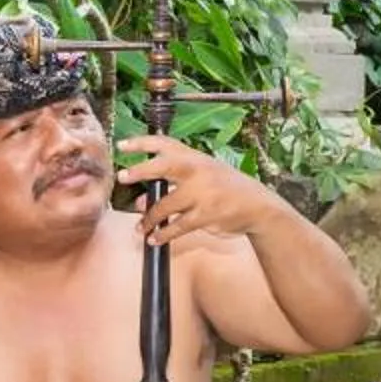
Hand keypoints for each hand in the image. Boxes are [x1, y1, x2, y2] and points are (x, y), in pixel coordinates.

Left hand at [114, 135, 284, 248]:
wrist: (258, 206)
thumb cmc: (225, 189)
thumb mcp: (202, 178)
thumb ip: (172, 185)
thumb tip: (140, 201)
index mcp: (195, 157)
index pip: (165, 143)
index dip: (142, 143)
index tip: (122, 145)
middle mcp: (197, 170)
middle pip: (162, 166)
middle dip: (140, 170)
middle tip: (122, 177)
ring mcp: (202, 192)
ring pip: (165, 205)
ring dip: (149, 218)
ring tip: (141, 228)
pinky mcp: (206, 214)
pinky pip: (177, 226)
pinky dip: (163, 234)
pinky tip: (155, 238)